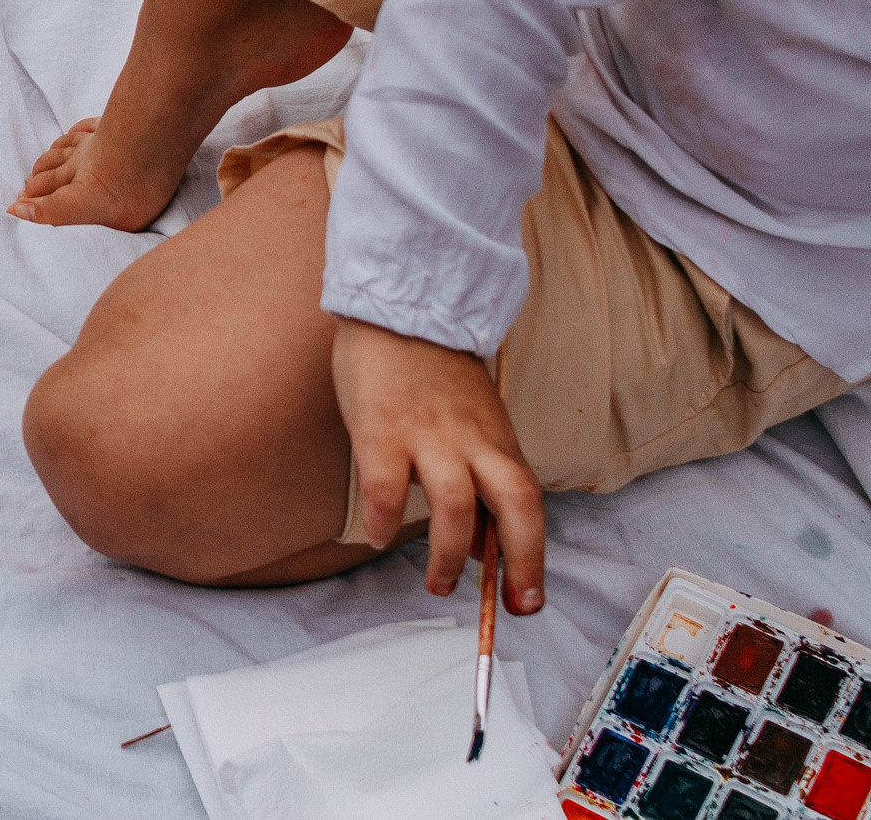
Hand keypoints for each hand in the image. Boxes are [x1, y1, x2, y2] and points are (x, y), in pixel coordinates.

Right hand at [330, 316, 544, 613]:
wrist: (396, 308)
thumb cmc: (433, 374)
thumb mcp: (472, 427)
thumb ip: (479, 481)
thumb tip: (482, 548)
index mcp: (497, 441)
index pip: (529, 506)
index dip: (534, 558)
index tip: (529, 603)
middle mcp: (471, 440)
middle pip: (514, 505)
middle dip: (518, 563)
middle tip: (506, 605)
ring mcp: (427, 434)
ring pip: (453, 505)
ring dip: (447, 554)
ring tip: (437, 584)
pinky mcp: (380, 427)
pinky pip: (387, 485)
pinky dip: (386, 520)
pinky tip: (379, 537)